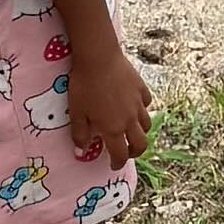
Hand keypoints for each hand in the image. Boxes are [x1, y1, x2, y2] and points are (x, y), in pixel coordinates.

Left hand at [67, 37, 154, 170]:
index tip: (113, 165)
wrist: (99, 57)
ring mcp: (138, 104)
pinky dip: (142, 109)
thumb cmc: (84, 85)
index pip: (120, 154)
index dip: (117, 163)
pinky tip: (134, 106)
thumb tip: (81, 152)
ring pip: (146, 125)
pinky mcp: (141, 88)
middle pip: (141, 144)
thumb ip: (79, 134)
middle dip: (135, 152)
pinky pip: (146, 104)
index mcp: (113, 129)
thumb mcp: (76, 112)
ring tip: (130, 130)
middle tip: (126, 152)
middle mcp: (129, 120)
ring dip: (140, 132)